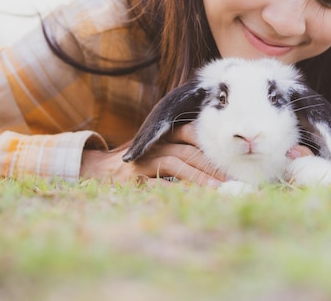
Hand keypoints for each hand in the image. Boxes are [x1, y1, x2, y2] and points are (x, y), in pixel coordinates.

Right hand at [80, 123, 225, 185]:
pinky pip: (157, 183)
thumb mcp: (158, 150)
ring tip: (219, 188)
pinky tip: (191, 197)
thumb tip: (217, 160)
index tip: (233, 158)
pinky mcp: (133, 179)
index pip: (191, 132)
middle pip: (189, 150)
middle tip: (233, 178)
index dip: (212, 144)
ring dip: (200, 176)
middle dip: (213, 164)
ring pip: (177, 163)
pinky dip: (175, 189)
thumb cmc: (137, 162)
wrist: (96, 170)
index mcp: (163, 135)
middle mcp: (154, 144)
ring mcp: (143, 160)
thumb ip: (181, 148)